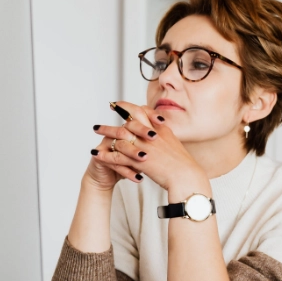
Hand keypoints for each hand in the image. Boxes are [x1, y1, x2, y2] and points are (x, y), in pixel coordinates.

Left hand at [89, 102, 203, 190]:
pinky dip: (106, 154)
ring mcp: (144, 146)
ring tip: (95, 132)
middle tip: (101, 121)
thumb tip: (157, 128)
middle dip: (113, 118)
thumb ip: (163, 134)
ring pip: (119, 136)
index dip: (127, 106)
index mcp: (159, 129)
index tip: (117, 104)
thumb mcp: (173, 143)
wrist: (186, 176)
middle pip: (127, 121)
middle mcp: (151, 134)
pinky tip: (96, 154)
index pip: (141, 111)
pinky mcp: (139, 160)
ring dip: (106, 133)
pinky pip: (117, 156)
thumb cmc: (182, 164)